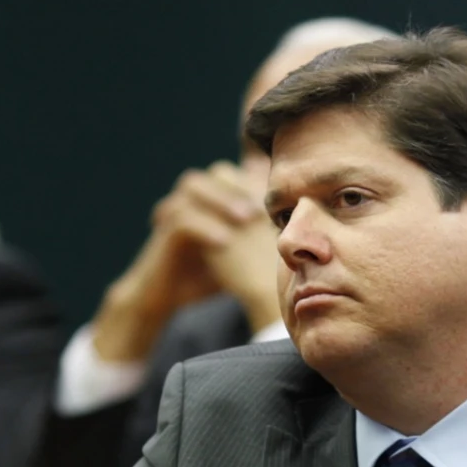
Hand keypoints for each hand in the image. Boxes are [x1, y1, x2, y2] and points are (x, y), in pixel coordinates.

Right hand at [89, 162, 270, 362]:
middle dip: (242, 185)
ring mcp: (174, 210)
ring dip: (222, 199)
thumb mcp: (240, 257)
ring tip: (247, 220)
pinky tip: (224, 242)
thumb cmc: (206, 276)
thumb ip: (261, 242)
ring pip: (194, 185)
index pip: (237, 173)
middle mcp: (192, 198)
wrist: (166, 295)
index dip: (258, 180)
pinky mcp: (161, 230)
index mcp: (212, 199)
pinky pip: (180, 218)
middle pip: (217, 172)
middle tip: (266, 207)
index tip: (283, 200)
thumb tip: (305, 241)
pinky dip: (204, 226)